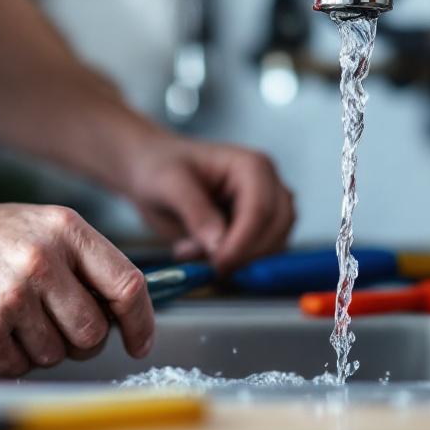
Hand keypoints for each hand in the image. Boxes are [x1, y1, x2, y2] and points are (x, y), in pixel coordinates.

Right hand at [0, 199, 153, 376]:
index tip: (139, 341)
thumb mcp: (40, 228)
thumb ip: (83, 263)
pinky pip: (18, 366)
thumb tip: (125, 311)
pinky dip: (7, 358)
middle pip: (94, 331)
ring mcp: (13, 295)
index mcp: (66, 231)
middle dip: (80, 342)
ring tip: (12, 319)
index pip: (127, 285)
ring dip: (38, 349)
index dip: (141, 322)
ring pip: (56, 354)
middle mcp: (43, 260)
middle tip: (55, 329)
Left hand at [121, 134, 295, 272]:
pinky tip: (200, 250)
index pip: (261, 210)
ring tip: (194, 249)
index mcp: (251, 166)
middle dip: (245, 253)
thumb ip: (196, 212)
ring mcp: (267, 205)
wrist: (152, 169)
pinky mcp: (258, 226)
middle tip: (208, 264)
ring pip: (275, 244)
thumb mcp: (169, 186)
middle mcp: (267, 184)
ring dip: (239, 258)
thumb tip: (218, 243)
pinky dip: (234, 260)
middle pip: (277, 228)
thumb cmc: (160, 167)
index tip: (218, 263)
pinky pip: (260, 253)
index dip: (242, 242)